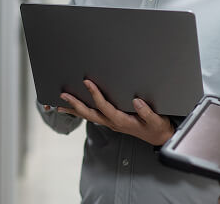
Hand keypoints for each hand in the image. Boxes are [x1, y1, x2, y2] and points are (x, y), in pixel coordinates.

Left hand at [57, 79, 174, 145]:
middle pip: (90, 113)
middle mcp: (113, 122)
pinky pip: (94, 116)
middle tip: (63, 95)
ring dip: (75, 109)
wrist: (159, 137)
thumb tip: (136, 101)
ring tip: (60, 104)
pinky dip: (82, 112)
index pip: (104, 106)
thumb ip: (147, 112)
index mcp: (122, 121)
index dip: (95, 95)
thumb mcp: (156, 120)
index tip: (87, 82)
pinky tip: (75, 107)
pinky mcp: (112, 121)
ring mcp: (111, 123)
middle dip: (75, 104)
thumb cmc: (157, 127)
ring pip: (89, 116)